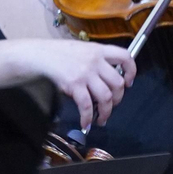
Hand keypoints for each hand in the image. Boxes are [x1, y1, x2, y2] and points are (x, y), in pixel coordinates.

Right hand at [9, 40, 135, 129]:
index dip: (131, 71)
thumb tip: (108, 80)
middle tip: (112, 105)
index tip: (128, 82)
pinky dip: (88, 117)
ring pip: (106, 97)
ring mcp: (85, 73)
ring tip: (102, 118)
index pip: (125, 57)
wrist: (41, 55)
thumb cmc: (61, 54)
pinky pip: (87, 106)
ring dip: (106, 112)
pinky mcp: (74, 85)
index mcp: (99, 50)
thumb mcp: (83, 50)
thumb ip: (97, 60)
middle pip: (117, 83)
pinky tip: (86, 123)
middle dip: (118, 98)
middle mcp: (95, 61)